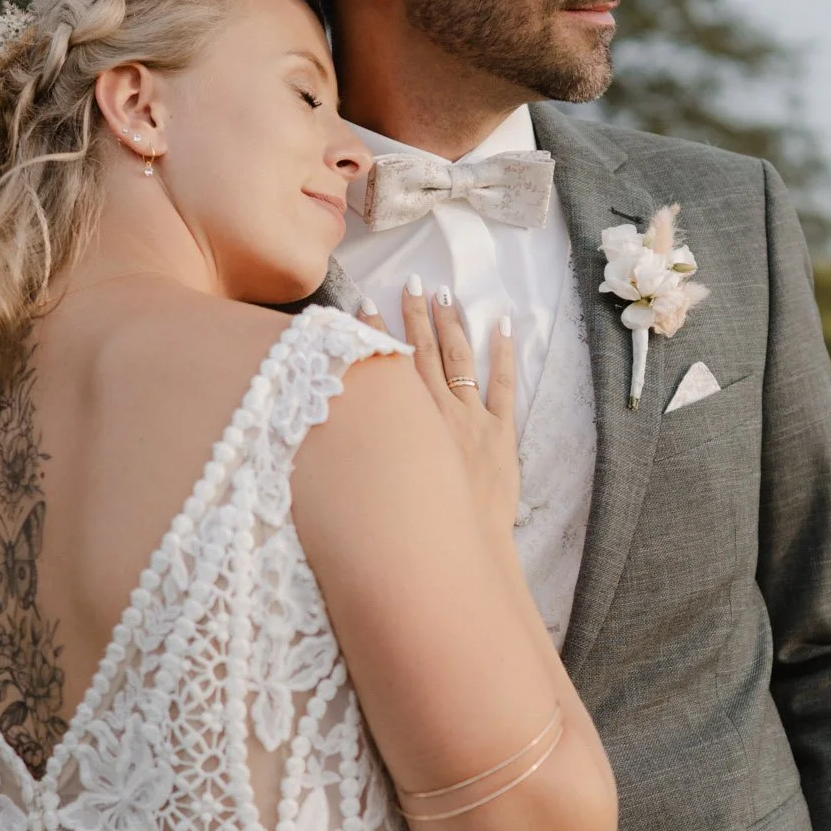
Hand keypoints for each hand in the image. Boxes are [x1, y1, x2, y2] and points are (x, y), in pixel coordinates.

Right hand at [372, 281, 517, 533]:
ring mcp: (470, 418)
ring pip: (458, 360)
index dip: (375, 335)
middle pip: (424, 353)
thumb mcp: (377, 483)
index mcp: (405, 422)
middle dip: (416, 316)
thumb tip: (326, 437)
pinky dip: (504, 353)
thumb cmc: (415, 524)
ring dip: (451, 325)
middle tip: (413, 284)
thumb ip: (358, 452)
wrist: (459, 546)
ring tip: (445, 295)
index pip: (388, 367)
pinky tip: (502, 324)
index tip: (362, 307)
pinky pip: (504, 385)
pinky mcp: (500, 432)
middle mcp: (435, 411)